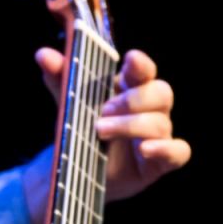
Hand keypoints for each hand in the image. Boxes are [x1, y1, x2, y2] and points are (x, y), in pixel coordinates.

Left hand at [35, 47, 191, 201]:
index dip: (141, 64)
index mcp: (130, 87)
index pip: (144, 70)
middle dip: (133, 100)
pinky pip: (179, 151)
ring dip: (131, 126)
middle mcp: (150, 108)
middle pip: (161, 92)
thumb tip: (43, 55)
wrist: (80, 168)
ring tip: (101, 132)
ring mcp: (158, 134)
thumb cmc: (82, 128)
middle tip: (103, 110)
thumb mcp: (69, 103)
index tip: (131, 60)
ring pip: (161, 122)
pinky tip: (145, 149)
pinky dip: (165, 149)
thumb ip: (61, 79)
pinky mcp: (161, 160)